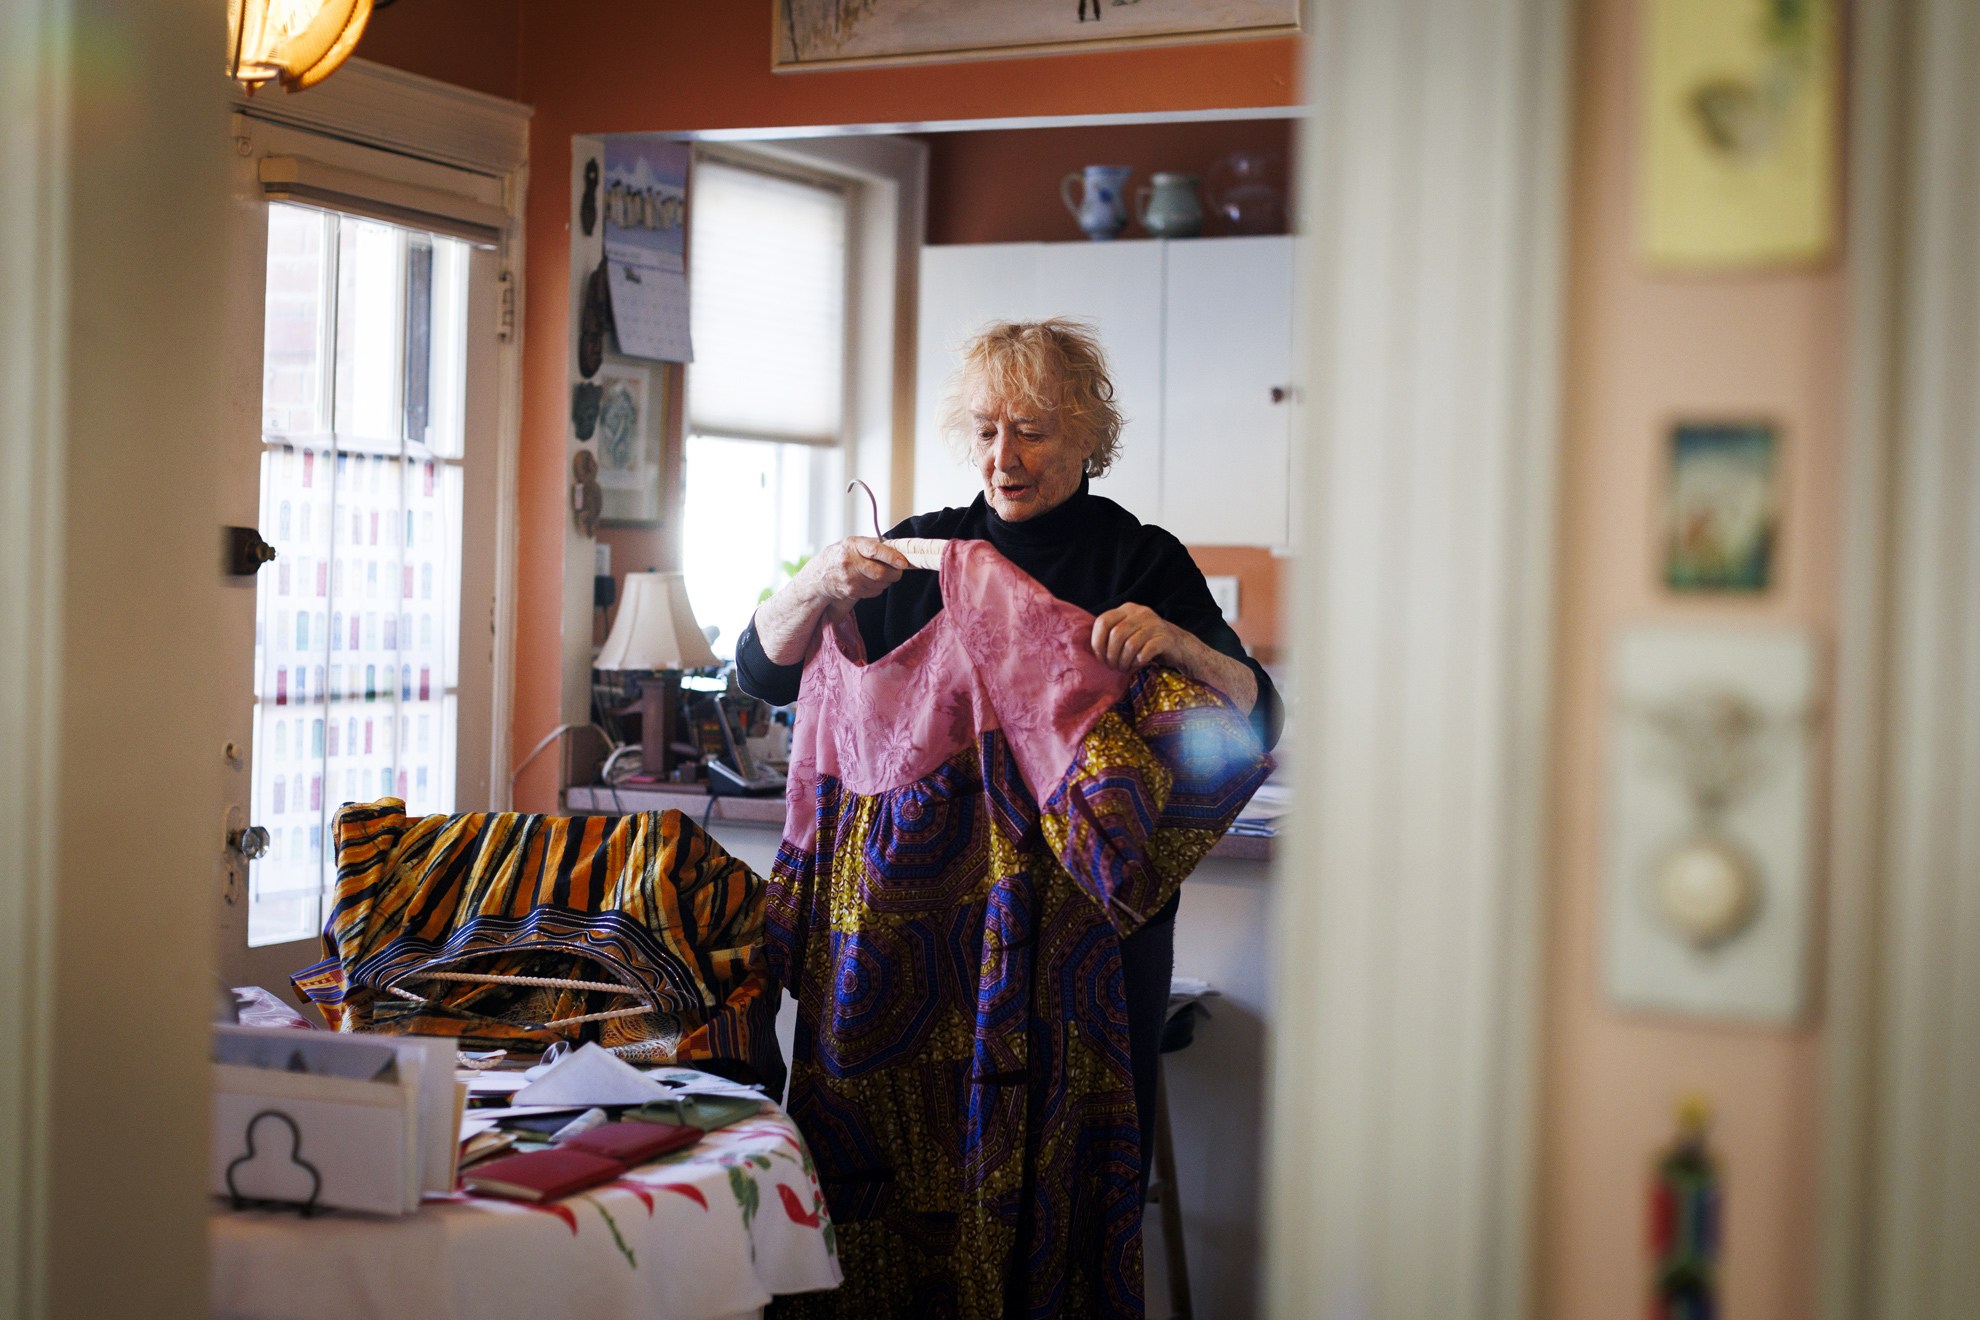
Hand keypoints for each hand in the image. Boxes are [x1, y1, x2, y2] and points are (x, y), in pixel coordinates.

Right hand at [796, 537, 910, 618]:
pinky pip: (874, 592)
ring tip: (882, 574)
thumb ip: (873, 544)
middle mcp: (850, 562)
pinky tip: (871, 581)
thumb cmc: (840, 556)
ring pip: (880, 584)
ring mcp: (850, 579)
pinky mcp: (851, 592)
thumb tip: (897, 547)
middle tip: (899, 570)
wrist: (818, 576)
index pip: (875, 550)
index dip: (892, 557)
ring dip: (887, 581)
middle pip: (881, 572)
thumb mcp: (852, 544)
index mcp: (852, 545)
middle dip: (895, 573)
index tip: (903, 562)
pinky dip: (878, 588)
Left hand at [1090, 603, 1191, 672]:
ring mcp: (1154, 624)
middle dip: (1111, 655)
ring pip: (1130, 645)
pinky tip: (1138, 664)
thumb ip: (1112, 632)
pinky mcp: (1165, 638)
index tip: (1099, 658)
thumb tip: (1087, 649)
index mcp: (1127, 609)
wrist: (1179, 645)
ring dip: (1123, 661)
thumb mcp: (1129, 631)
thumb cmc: (1147, 641)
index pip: (1103, 621)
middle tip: (1113, 667)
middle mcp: (1140, 612)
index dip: (1097, 642)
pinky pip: (1145, 652)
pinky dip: (1138, 661)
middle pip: (1116, 635)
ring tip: (1124, 668)